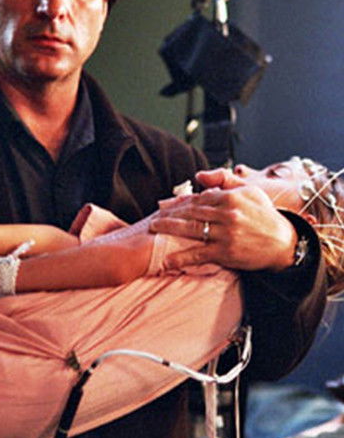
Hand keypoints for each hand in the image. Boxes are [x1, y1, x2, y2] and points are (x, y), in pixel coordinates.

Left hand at [149, 168, 296, 270]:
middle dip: (169, 214)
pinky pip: (199, 254)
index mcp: (231, 198)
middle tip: (153, 216)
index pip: (198, 198)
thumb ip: (224, 180)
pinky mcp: (226, 252)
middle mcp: (227, 214)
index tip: (164, 205)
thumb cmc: (263, 215)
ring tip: (153, 228)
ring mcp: (226, 234)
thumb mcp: (249, 191)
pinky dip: (182, 258)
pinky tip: (167, 260)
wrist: (283, 243)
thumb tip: (198, 176)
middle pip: (190, 212)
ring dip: (169, 229)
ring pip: (191, 230)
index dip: (179, 202)